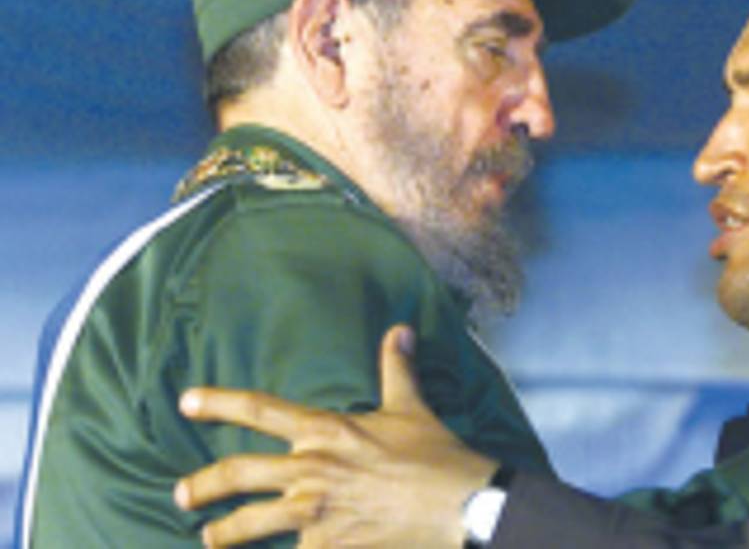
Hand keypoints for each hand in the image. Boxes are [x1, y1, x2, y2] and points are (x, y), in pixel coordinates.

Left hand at [174, 326, 496, 547]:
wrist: (459, 505)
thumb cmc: (435, 456)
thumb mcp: (413, 407)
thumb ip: (396, 369)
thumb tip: (399, 329)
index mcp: (326, 430)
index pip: (260, 409)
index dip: (218, 403)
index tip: (186, 402)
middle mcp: (310, 469)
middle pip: (238, 473)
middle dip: (203, 485)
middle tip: (181, 494)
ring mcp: (314, 512)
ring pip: (250, 523)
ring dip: (224, 533)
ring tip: (209, 538)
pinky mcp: (326, 547)